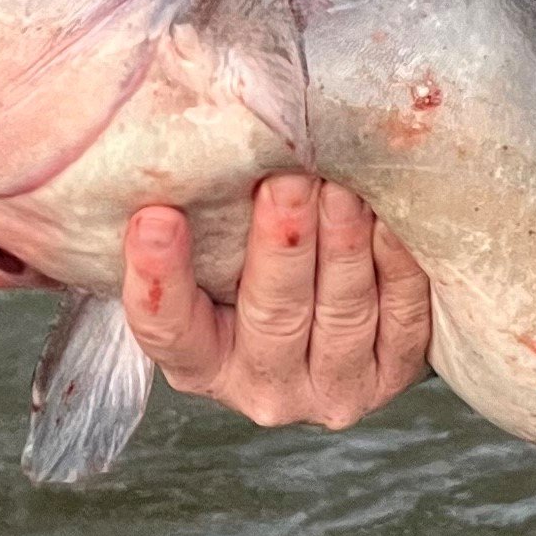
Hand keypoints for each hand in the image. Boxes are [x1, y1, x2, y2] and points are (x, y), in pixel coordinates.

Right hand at [120, 175, 433, 429]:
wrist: (332, 308)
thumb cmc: (252, 267)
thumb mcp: (207, 257)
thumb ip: (179, 220)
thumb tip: (132, 148)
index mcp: (200, 362)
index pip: (168, 329)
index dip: (159, 279)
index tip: (156, 217)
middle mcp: (263, 384)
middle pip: (272, 318)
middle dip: (281, 246)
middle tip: (286, 182)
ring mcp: (333, 386)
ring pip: (341, 316)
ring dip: (344, 248)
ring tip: (342, 188)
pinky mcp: (395, 373)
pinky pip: (403, 318)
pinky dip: (397, 263)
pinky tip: (389, 217)